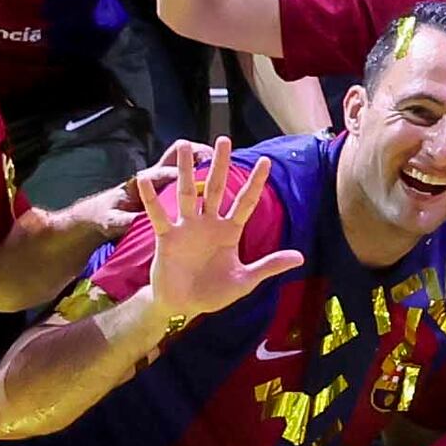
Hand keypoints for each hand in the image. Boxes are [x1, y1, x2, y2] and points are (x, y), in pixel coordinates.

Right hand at [138, 140, 307, 325]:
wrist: (183, 306)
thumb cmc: (214, 293)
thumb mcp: (245, 280)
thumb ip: (269, 266)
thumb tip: (300, 257)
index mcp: (229, 231)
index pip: (245, 202)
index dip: (255, 182)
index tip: (266, 160)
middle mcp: (208, 224)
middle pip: (216, 188)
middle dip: (220, 164)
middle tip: (223, 139)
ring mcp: (187, 228)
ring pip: (188, 193)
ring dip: (186, 170)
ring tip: (185, 145)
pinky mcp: (166, 237)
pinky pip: (158, 215)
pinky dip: (151, 198)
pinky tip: (145, 178)